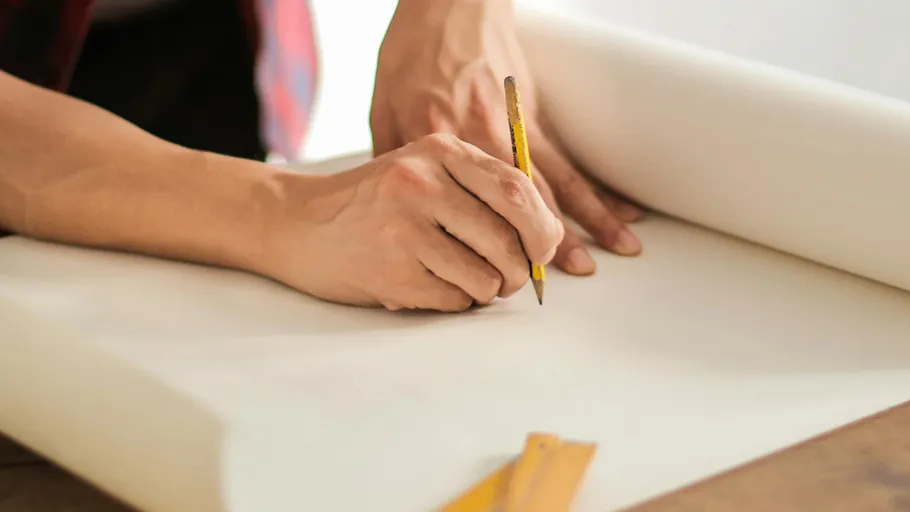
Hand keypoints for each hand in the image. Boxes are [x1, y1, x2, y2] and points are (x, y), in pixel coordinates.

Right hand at [260, 134, 563, 311]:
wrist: (296, 222)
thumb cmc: (375, 202)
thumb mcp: (425, 172)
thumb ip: (483, 192)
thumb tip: (550, 239)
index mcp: (440, 151)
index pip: (517, 190)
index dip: (543, 228)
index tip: (542, 251)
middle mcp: (421, 183)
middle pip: (509, 239)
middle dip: (521, 270)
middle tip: (509, 278)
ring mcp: (403, 228)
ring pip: (486, 277)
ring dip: (486, 290)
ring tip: (464, 281)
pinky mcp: (390, 270)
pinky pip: (455, 300)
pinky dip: (456, 302)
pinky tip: (431, 286)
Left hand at [370, 0, 643, 275]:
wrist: (446, 4)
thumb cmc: (409, 55)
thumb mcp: (382, 110)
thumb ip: (392, 166)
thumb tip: (397, 212)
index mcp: (440, 143)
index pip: (467, 206)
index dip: (486, 246)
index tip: (496, 278)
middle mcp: (483, 139)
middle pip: (521, 201)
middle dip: (546, 243)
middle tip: (568, 277)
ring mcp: (514, 127)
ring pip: (556, 183)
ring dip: (589, 220)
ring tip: (620, 249)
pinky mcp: (533, 116)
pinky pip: (569, 159)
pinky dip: (597, 187)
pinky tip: (622, 208)